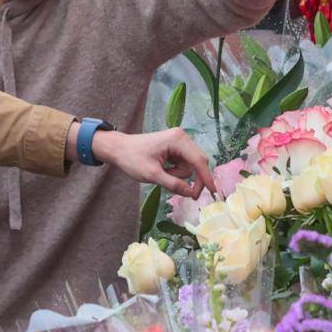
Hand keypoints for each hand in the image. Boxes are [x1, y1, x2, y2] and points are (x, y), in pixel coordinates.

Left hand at [89, 126, 212, 198]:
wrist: (119, 149)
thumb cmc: (132, 158)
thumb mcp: (152, 175)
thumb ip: (173, 184)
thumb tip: (191, 193)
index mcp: (178, 139)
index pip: (198, 161)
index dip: (206, 178)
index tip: (213, 192)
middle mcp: (182, 137)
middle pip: (198, 163)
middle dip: (191, 178)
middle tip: (187, 194)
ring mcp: (179, 142)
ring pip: (190, 166)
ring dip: (179, 175)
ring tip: (161, 174)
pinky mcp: (176, 148)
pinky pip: (184, 164)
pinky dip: (176, 172)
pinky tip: (163, 171)